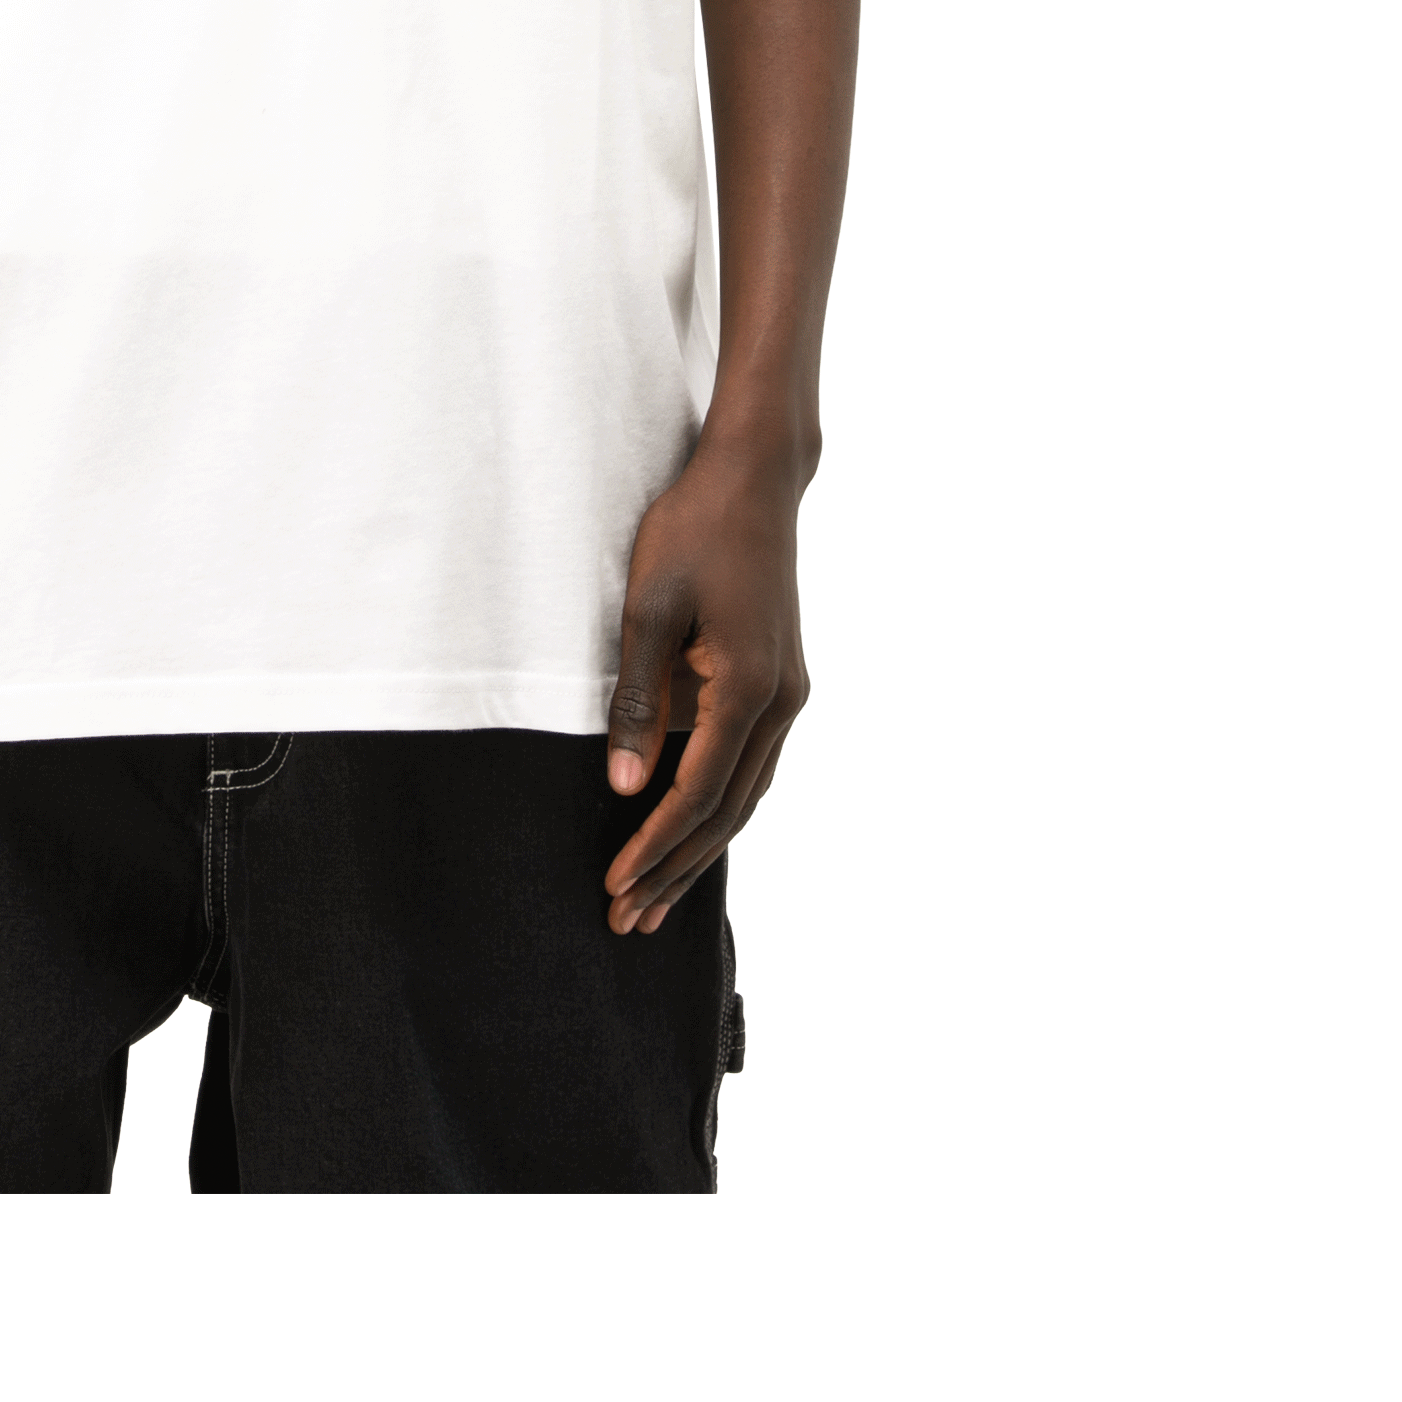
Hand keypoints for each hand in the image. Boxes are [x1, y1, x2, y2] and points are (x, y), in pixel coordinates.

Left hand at [602, 442, 810, 935]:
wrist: (752, 478)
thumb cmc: (691, 529)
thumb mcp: (647, 608)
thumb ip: (638, 699)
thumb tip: (627, 786)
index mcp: (749, 688)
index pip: (696, 795)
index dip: (653, 848)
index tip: (613, 888)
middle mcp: (780, 703)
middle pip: (726, 812)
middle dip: (674, 870)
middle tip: (626, 923)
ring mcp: (788, 695)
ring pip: (744, 796)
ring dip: (697, 849)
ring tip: (654, 899)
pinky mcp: (779, 682)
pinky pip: (748, 765)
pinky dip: (716, 807)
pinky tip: (688, 831)